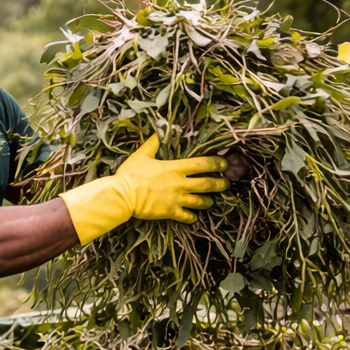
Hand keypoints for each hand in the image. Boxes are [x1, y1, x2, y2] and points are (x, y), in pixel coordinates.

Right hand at [60, 134, 226, 243]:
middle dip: (220, 184)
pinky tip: (196, 217)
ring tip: (212, 201)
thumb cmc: (130, 175)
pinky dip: (193, 217)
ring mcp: (176, 199)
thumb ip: (152, 144)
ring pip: (200, 201)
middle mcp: (179, 183)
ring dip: (209, 201)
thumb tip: (158, 132)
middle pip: (207, 184)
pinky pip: (187, 216)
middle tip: (227, 184)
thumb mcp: (141, 155)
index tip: (224, 164)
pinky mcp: (170, 212)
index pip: (201, 164)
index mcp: (174, 168)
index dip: (216, 163)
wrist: (122, 196)